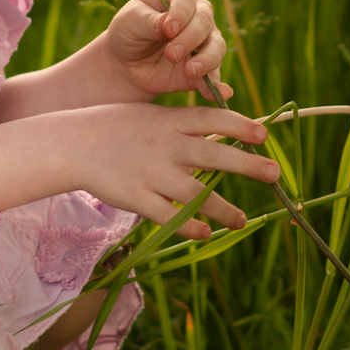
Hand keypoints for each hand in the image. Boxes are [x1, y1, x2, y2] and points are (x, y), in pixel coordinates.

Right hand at [61, 103, 279, 239]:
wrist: (74, 143)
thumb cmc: (120, 127)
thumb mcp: (155, 116)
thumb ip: (188, 124)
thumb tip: (228, 132)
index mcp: (171, 122)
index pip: (212, 119)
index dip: (240, 125)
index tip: (265, 134)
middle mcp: (165, 146)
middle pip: (212, 155)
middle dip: (246, 165)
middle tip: (275, 173)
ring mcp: (150, 172)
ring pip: (194, 193)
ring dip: (222, 209)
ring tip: (243, 221)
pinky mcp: (135, 197)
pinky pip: (166, 215)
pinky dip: (187, 225)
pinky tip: (206, 233)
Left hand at [105, 0, 229, 98]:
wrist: (126, 63)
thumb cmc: (128, 31)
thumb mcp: (130, 21)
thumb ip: (149, 20)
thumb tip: (168, 24)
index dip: (181, 12)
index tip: (169, 28)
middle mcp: (197, 14)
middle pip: (204, 22)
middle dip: (190, 38)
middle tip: (171, 54)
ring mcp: (204, 41)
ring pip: (216, 47)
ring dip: (206, 60)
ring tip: (190, 71)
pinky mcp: (204, 67)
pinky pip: (215, 76)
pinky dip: (218, 85)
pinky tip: (221, 94)